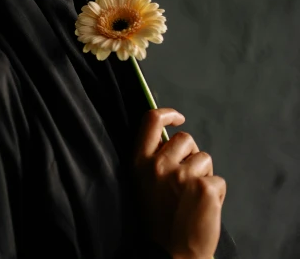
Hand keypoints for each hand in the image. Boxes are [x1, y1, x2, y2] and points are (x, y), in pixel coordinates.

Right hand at [133, 108, 225, 258]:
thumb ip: (153, 158)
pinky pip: (219, 179)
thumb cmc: (160, 217)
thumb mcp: (144, 182)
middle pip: (186, 139)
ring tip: (192, 197)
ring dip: (204, 174)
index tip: (178, 119)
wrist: (172, 251)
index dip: (167, 113)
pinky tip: (204, 207)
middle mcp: (158, 165)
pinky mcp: (204, 187)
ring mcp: (181, 175)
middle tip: (185, 179)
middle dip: (191, 155)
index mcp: (139, 161)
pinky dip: (216, 192)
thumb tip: (169, 137)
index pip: (150, 120)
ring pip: (205, 158)